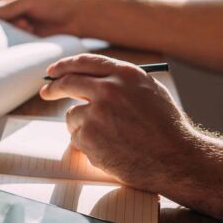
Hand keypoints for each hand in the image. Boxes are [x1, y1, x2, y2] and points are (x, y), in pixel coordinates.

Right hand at [0, 0, 86, 36]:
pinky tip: (27, 34)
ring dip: (11, 30)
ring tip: (27, 26)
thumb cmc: (56, 1)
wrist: (79, 16)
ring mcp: (21, 21)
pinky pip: (16, 39)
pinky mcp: (28, 35)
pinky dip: (18, 39)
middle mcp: (14, 6)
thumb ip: (9, 6)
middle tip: (5, 25)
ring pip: (5, 30)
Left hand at [40, 54, 193, 189]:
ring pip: (72, 115)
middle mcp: (109, 89)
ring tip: (109, 137)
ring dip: (81, 125)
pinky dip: (88, 144)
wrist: (176, 160)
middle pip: (67, 82)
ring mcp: (97, 113)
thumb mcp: (148, 92)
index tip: (53, 72)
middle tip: (46, 92)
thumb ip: (119, 82)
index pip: (85, 62)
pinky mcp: (89, 137)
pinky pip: (77, 137)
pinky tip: (110, 149)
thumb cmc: (166, 127)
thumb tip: (88, 80)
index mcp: (125, 74)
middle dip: (53, 87)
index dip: (64, 66)